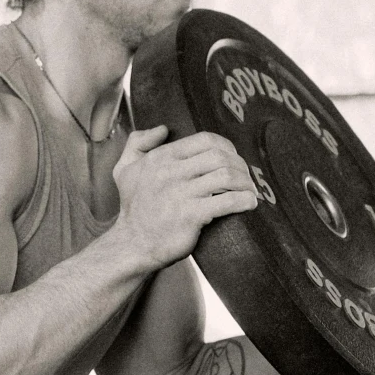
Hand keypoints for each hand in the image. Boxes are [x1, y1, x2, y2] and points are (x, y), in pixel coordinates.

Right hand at [114, 127, 259, 269]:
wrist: (132, 245)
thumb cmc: (133, 208)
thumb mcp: (124, 170)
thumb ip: (138, 143)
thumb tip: (162, 129)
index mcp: (161, 157)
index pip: (204, 140)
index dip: (226, 146)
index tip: (233, 158)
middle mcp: (171, 172)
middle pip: (219, 157)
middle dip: (239, 165)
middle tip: (245, 177)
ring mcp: (181, 194)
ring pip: (226, 176)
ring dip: (245, 182)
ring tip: (249, 190)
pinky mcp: (191, 216)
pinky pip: (227, 201)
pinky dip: (244, 200)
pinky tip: (249, 203)